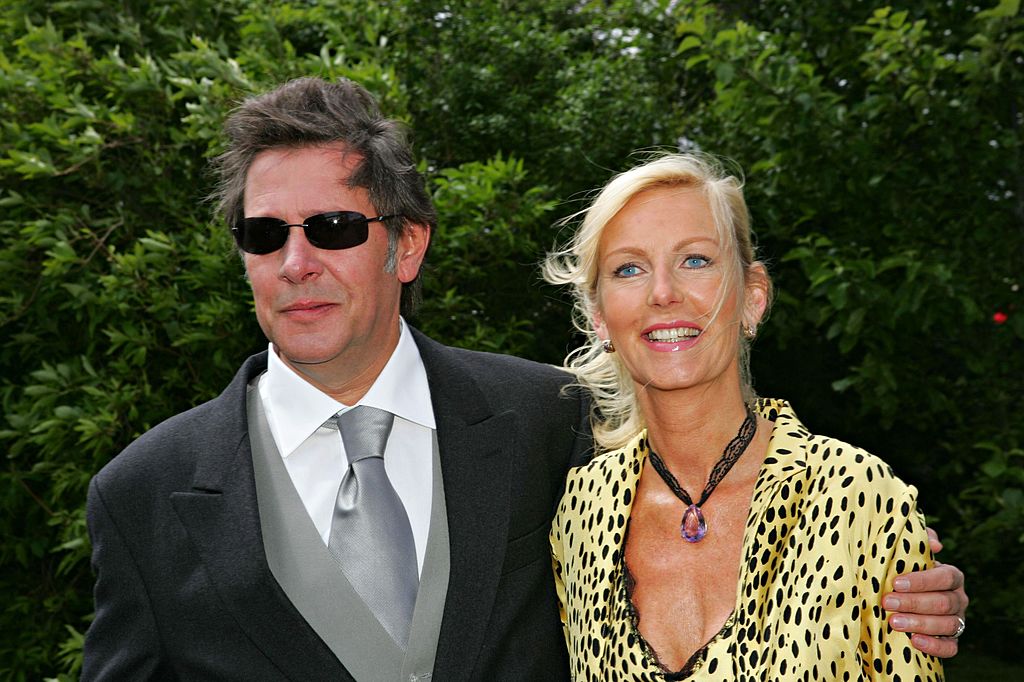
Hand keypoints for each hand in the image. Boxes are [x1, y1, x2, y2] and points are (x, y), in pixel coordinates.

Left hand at [883, 527, 967, 657]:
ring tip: (894, 622)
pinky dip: (935, 646)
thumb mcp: (909, 552)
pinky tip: (914, 641)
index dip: (922, 581)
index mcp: (951, 576)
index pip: (945, 577)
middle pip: (943, 602)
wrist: (904, 596)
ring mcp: (958, 620)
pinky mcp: (952, 640)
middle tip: (887, 603)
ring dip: (919, 624)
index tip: (896, 583)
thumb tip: (935, 545)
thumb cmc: (905, 570)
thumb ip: (920, 541)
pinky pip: (950, 647)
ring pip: (947, 625)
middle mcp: (958, 598)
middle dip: (913, 603)